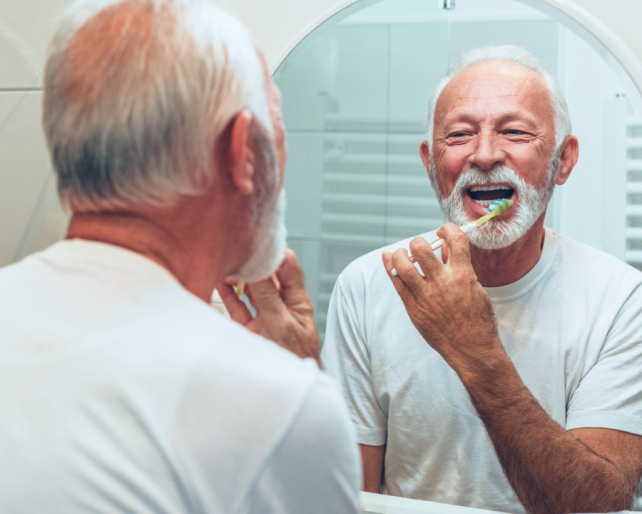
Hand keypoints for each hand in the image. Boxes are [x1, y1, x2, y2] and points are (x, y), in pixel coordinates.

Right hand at [217, 248, 321, 367]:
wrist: (290, 388)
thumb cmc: (296, 360)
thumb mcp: (282, 325)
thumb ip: (268, 297)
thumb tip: (258, 269)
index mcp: (297, 299)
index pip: (287, 265)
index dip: (272, 254)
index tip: (255, 250)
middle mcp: (282, 303)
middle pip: (267, 274)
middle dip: (252, 263)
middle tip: (236, 255)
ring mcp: (266, 315)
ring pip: (251, 289)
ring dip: (238, 277)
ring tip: (225, 267)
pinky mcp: (251, 327)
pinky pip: (239, 306)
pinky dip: (229, 294)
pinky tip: (220, 283)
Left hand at [382, 223, 501, 373]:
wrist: (471, 349)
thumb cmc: (478, 320)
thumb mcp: (477, 289)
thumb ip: (460, 267)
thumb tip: (446, 247)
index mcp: (464, 275)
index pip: (455, 239)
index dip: (447, 228)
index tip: (442, 230)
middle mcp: (443, 282)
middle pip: (422, 248)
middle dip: (418, 241)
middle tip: (419, 246)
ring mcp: (426, 296)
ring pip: (404, 265)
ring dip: (400, 254)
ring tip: (402, 253)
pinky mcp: (414, 308)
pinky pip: (397, 284)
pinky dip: (390, 268)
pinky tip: (388, 259)